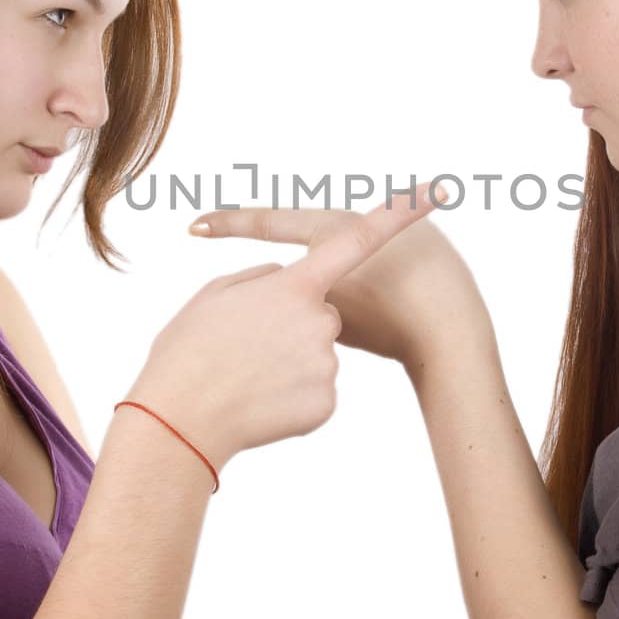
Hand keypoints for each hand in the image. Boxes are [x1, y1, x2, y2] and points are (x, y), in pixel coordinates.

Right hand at [127, 183, 444, 470]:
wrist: (182, 425)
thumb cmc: (188, 352)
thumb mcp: (214, 297)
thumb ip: (260, 279)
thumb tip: (286, 282)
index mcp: (295, 285)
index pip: (357, 240)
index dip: (398, 215)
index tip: (436, 192)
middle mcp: (320, 319)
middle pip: (321, 310)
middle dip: (296, 322)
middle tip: (247, 346)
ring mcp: (326, 363)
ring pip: (317, 351)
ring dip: (289, 361)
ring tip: (246, 379)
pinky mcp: (327, 403)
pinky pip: (314, 389)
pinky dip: (290, 395)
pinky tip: (260, 405)